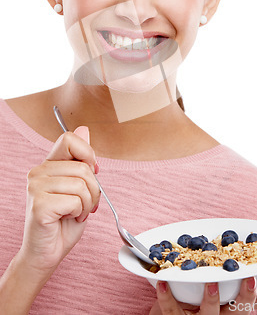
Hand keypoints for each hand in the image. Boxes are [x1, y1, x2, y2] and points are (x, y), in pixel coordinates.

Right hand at [18, 126, 99, 275]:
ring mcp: (35, 187)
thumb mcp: (78, 186)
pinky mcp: (39, 205)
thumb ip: (80, 159)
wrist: (47, 253)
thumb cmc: (63, 222)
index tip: (91, 173)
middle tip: (84, 205)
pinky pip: (75, 201)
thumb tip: (84, 129)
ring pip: (82, 184)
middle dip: (94, 190)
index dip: (88, 154)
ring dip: (88, 204)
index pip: (69, 138)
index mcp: (48, 164)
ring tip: (76, 212)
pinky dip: (79, 213)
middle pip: (84, 167)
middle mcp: (38, 172)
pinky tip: (67, 219)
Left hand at [149, 270, 256, 313]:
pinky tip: (162, 281)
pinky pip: (171, 310)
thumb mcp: (212, 291)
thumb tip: (230, 242)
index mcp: (230, 308)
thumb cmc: (192, 303)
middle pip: (239, 311)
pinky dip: (166, 295)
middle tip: (249, 278)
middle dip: (246, 297)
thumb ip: (221, 273)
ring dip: (211, 299)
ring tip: (211, 283)